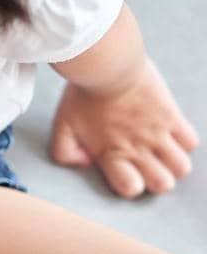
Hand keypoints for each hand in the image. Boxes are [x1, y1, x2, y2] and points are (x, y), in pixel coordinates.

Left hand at [51, 59, 198, 196]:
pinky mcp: (171, 116)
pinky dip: (184, 141)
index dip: (131, 185)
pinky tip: (170, 133)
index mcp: (110, 153)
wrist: (105, 64)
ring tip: (161, 151)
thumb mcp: (62, 125)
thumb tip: (85, 164)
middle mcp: (137, 148)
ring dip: (173, 163)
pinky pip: (191, 141)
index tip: (127, 172)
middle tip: (148, 165)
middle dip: (158, 179)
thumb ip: (64, 152)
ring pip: (182, 167)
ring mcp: (157, 133)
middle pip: (163, 184)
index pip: (130, 189)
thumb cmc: (82, 94)